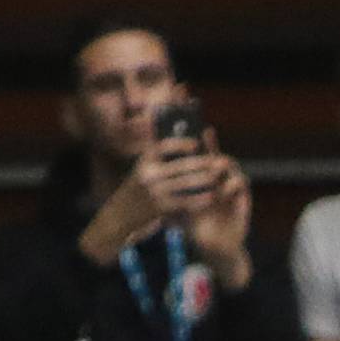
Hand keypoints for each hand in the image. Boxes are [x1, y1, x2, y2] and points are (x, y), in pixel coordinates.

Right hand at [78, 135, 223, 265]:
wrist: (120, 215)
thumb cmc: (137, 189)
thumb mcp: (141, 168)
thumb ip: (153, 153)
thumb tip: (156, 125)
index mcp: (145, 160)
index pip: (165, 147)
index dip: (182, 144)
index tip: (197, 143)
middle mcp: (149, 173)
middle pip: (181, 165)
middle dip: (202, 163)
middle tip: (220, 161)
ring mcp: (155, 191)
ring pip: (186, 183)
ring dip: (205, 180)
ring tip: (218, 178)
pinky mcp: (161, 207)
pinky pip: (185, 202)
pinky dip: (199, 199)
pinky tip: (211, 198)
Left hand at [180, 140, 252, 284]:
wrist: (214, 247)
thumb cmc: (194, 227)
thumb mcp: (176, 207)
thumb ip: (166, 194)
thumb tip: (143, 180)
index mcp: (201, 179)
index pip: (198, 155)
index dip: (191, 144)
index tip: (183, 133)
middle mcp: (218, 179)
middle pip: (215, 153)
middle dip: (211, 145)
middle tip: (203, 138)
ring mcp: (231, 186)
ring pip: (231, 164)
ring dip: (223, 162)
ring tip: (214, 165)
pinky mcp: (243, 196)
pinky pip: (241, 181)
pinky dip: (233, 181)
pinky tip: (222, 189)